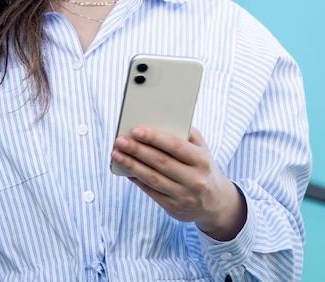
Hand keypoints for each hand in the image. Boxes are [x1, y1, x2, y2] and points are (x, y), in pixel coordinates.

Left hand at [111, 127, 246, 240]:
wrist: (216, 202)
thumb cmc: (202, 166)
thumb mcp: (201, 148)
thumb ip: (184, 133)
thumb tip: (156, 123)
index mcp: (202, 160)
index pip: (175, 147)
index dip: (155, 138)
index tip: (136, 130)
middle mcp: (194, 180)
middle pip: (160, 163)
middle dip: (137, 150)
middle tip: (119, 140)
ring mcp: (184, 197)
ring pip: (152, 179)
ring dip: (131, 165)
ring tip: (116, 154)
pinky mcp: (174, 209)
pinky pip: (151, 192)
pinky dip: (136, 180)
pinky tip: (126, 170)